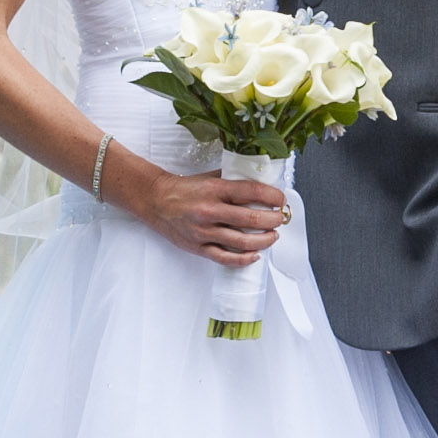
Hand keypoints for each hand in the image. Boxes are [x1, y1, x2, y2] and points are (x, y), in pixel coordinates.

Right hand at [120, 150, 284, 268]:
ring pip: (242, 241)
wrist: (156, 200)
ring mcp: (204, 231)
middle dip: (273, 220)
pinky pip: (225, 257)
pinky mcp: (198, 247)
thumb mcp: (210, 177)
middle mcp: (210, 210)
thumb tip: (262, 181)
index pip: (252, 191)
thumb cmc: (185, 189)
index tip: (281, 200)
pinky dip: (243, 259)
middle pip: (252, 218)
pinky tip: (254, 255)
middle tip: (280, 219)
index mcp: (215, 190)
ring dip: (264, 240)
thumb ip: (233, 180)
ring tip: (273, 236)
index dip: (273, 196)